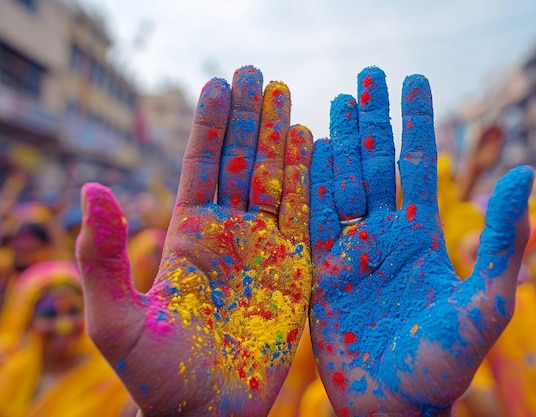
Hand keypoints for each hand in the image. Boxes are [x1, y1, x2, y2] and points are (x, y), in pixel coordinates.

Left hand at [76, 66, 312, 416]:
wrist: (208, 413)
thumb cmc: (158, 375)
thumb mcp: (116, 320)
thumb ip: (104, 257)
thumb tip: (91, 190)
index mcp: (189, 236)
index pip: (201, 167)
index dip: (210, 126)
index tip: (219, 85)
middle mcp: (229, 234)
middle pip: (240, 162)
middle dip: (249, 119)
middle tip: (257, 74)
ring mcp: (266, 249)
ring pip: (276, 180)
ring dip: (281, 139)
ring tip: (286, 96)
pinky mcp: (297, 272)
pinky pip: (307, 218)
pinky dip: (312, 181)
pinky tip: (315, 145)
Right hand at [309, 67, 533, 416]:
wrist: (394, 406)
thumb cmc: (445, 363)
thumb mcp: (487, 300)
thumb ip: (501, 239)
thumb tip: (525, 173)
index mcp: (423, 238)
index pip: (418, 167)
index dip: (416, 124)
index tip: (412, 83)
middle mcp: (384, 237)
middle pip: (375, 165)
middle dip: (371, 121)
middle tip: (367, 76)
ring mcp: (349, 252)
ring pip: (341, 184)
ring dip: (338, 142)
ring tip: (335, 100)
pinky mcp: (320, 271)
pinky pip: (311, 220)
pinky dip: (308, 184)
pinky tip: (305, 150)